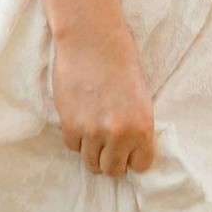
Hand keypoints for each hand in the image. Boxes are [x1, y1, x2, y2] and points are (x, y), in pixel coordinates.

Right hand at [50, 17, 155, 178]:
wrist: (92, 41)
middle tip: (110, 145)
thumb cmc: (122, 63)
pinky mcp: (69, 125)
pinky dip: (77, 138)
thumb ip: (136, 128)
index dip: (134, 158)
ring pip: (91, 162)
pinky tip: (81, 120)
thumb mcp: (141, 98)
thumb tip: (128, 150)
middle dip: (112, 160)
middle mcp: (118, 135)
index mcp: (142, 128)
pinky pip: (73, 146)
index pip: (140, 166)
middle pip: (112, 170)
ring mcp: (92, 132)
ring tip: (95, 132)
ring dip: (93, 152)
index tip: (130, 149)